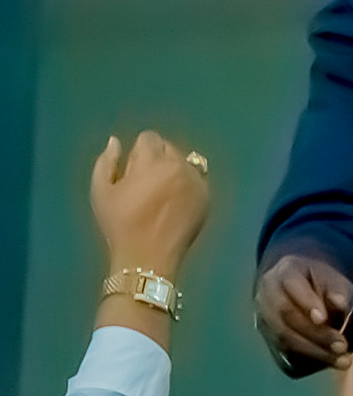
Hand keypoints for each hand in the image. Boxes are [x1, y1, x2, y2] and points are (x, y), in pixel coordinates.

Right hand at [92, 132, 211, 277]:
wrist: (148, 257)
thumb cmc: (120, 223)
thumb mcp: (101, 192)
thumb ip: (107, 161)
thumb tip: (115, 141)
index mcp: (153, 161)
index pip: (149, 138)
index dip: (137, 152)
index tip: (132, 170)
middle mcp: (180, 165)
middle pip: (169, 147)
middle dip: (156, 159)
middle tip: (144, 184)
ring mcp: (198, 180)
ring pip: (185, 162)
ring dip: (173, 170)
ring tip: (160, 194)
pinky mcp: (207, 196)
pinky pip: (197, 179)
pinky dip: (186, 184)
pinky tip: (174, 203)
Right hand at [257, 252, 352, 372]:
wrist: (305, 291)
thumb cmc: (323, 283)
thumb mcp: (335, 279)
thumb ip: (338, 290)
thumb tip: (340, 304)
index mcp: (284, 272)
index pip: (291, 287)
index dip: (306, 303)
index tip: (324, 319)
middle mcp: (267, 297)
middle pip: (285, 319)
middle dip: (315, 335)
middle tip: (343, 346)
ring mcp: (264, 323)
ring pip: (284, 342)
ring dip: (315, 354)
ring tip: (344, 361)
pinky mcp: (271, 344)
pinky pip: (285, 358)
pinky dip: (308, 363)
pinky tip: (330, 363)